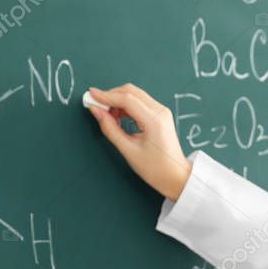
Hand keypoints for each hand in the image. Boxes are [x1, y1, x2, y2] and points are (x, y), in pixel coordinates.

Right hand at [86, 84, 191, 200]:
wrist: (176, 176)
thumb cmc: (155, 169)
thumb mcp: (128, 151)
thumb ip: (110, 129)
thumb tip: (96, 111)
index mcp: (154, 120)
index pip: (127, 99)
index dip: (106, 96)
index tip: (91, 95)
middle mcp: (160, 111)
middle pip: (131, 92)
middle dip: (111, 95)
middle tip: (96, 105)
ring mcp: (161, 111)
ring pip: (135, 95)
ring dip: (118, 100)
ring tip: (106, 115)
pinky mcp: (160, 114)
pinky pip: (140, 102)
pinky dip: (126, 105)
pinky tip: (118, 116)